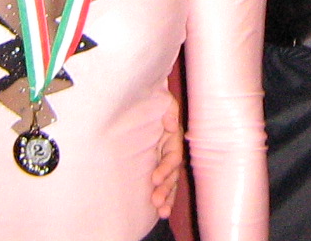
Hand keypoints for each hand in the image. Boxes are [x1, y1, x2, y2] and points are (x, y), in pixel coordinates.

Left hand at [150, 93, 185, 217]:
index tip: (154, 178)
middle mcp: (170, 152)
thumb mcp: (162, 99)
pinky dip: (166, 199)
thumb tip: (171, 125)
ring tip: (161, 211)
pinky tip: (161, 212)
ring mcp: (164, 162)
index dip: (165, 168)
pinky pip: (165, 186)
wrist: (138, 102)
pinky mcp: (157, 169)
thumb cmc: (152, 100)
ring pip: (170, 183)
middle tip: (156, 200)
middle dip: (166, 189)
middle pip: (172, 174)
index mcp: (173, 137)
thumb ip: (169, 109)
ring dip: (167, 198)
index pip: (173, 156)